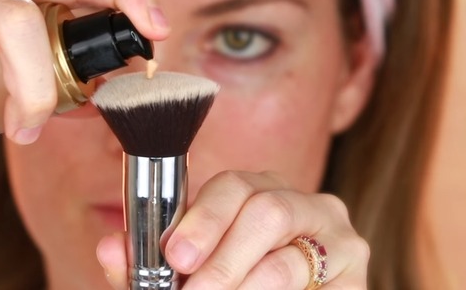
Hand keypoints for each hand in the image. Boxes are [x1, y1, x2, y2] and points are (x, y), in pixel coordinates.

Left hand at [97, 171, 368, 288]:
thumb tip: (108, 248)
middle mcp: (300, 201)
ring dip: (243, 284)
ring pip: (288, 253)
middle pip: (264, 209)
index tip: (175, 257)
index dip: (201, 219)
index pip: (232, 186)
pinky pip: (311, 280)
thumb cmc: (234, 287)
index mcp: (258, 193)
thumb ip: (148, 265)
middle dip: (222, 259)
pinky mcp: (356, 269)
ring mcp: (335, 233)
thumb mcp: (186, 277)